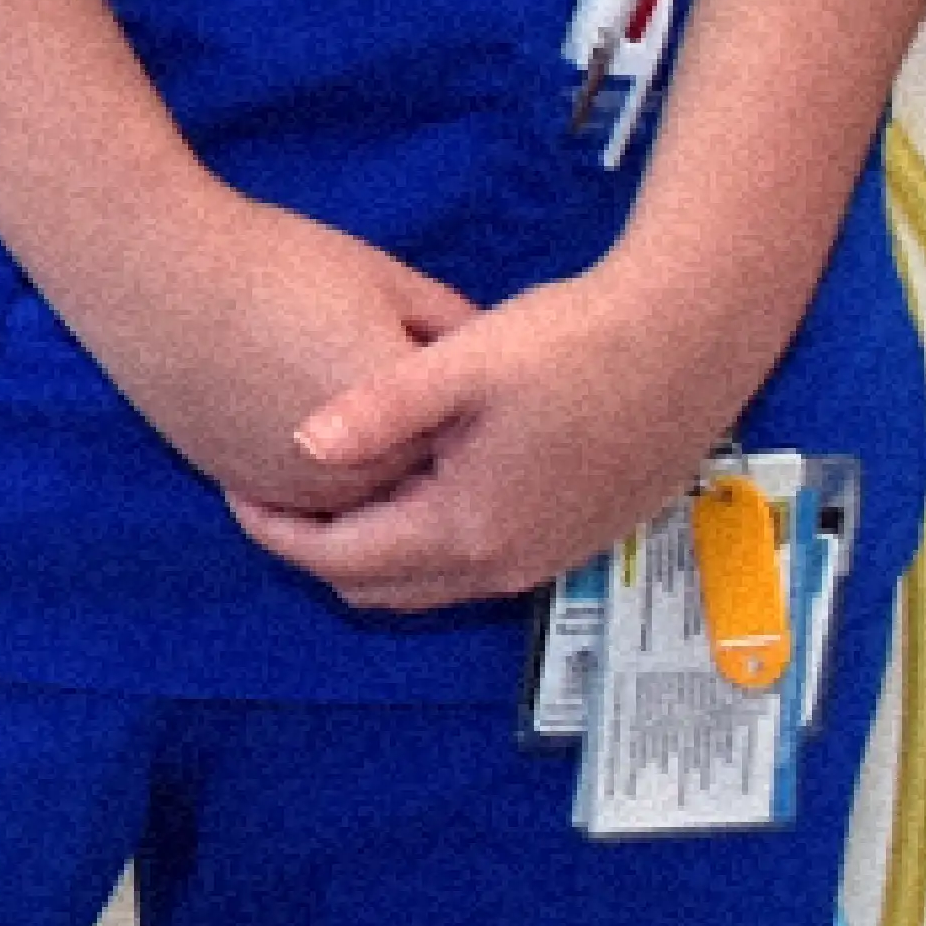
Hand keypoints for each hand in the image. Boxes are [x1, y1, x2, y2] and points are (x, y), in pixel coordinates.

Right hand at [26, 181, 476, 523]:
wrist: (157, 275)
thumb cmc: (279, 263)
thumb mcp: (387, 280)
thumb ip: (452, 327)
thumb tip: (487, 357)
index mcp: (406, 422)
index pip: (470, 438)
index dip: (472, 410)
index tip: (473, 385)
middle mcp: (358, 475)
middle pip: (419, 481)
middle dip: (426, 449)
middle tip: (427, 408)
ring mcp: (298, 491)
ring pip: (362, 505)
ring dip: (374, 475)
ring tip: (365, 416)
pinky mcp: (246, 489)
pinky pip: (304, 503)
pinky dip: (319, 477)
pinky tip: (313, 426)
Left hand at [234, 248, 805, 615]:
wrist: (691, 340)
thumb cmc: (573, 342)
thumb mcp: (463, 365)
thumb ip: (377, 409)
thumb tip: (296, 444)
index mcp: (467, 528)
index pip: (343, 561)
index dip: (276, 534)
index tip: (234, 490)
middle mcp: (507, 564)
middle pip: (381, 585)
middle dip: (319, 549)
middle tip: (275, 493)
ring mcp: (550, 558)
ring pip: (431, 582)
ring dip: (377, 546)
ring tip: (337, 485)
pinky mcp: (579, 538)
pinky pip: (479, 564)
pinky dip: (431, 539)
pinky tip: (421, 477)